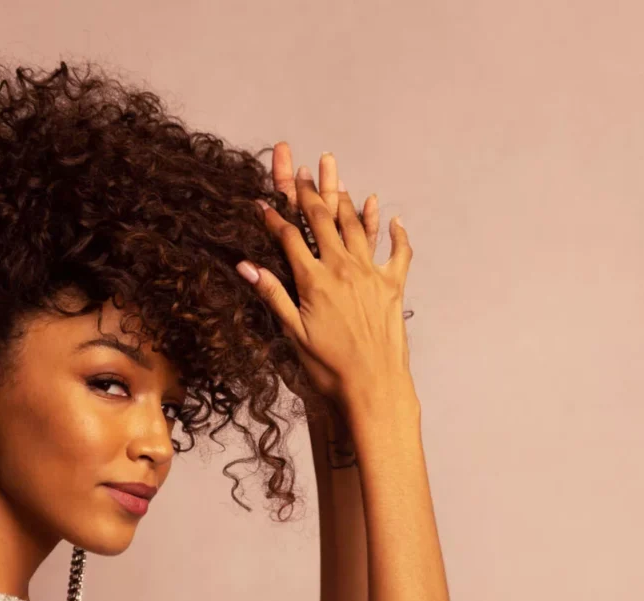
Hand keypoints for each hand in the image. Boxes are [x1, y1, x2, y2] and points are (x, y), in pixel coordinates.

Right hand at [239, 144, 413, 413]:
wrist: (373, 385)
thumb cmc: (329, 367)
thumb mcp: (294, 334)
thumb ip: (272, 295)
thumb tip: (246, 266)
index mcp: (315, 280)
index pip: (290, 238)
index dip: (274, 218)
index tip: (261, 203)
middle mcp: (343, 269)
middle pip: (323, 221)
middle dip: (309, 194)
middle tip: (300, 171)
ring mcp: (371, 274)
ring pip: (357, 227)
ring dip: (345, 201)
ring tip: (337, 178)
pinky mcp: (393, 286)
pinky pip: (397, 252)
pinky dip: (394, 233)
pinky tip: (391, 218)